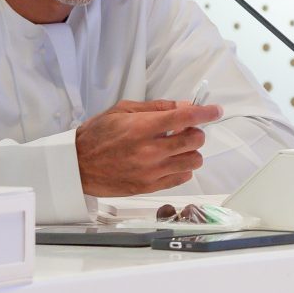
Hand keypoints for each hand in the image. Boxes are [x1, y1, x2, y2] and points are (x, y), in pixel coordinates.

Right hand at [75, 99, 225, 195]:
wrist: (78, 166)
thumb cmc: (97, 135)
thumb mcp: (123, 110)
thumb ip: (156, 108)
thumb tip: (183, 106)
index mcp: (142, 127)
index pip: (185, 117)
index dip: (206, 112)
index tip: (215, 110)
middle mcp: (150, 150)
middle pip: (195, 140)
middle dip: (196, 131)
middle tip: (186, 129)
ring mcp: (151, 171)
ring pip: (193, 161)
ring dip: (191, 151)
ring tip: (177, 147)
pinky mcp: (149, 187)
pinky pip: (182, 177)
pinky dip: (182, 168)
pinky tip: (170, 161)